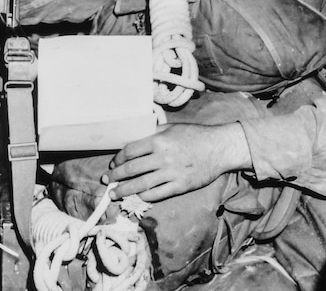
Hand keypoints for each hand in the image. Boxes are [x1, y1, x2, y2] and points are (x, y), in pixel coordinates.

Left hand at [103, 122, 250, 202]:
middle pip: (131, 169)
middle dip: (115, 176)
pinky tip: (136, 197)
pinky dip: (144, 196)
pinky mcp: (180, 186)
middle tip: (107, 181)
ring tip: (114, 195)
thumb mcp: (172, 127)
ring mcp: (171, 173)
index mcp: (158, 140)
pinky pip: (157, 194)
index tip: (113, 164)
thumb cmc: (195, 135)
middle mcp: (162, 157)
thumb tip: (135, 139)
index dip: (118, 159)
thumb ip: (153, 133)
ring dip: (124, 190)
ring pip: (141, 185)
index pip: (130, 151)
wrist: (219, 148)